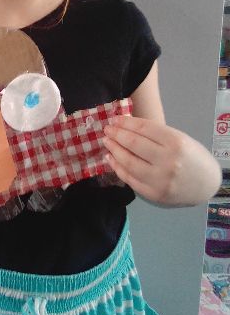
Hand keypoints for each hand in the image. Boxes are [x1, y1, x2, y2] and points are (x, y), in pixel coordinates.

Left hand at [102, 115, 220, 205]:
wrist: (207, 185)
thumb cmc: (192, 157)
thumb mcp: (180, 138)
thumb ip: (155, 134)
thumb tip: (125, 126)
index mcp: (176, 142)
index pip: (143, 128)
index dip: (125, 123)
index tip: (115, 119)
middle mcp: (168, 161)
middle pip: (134, 144)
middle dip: (117, 135)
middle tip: (107, 129)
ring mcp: (160, 180)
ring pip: (128, 163)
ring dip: (114, 150)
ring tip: (107, 142)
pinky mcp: (154, 194)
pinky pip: (130, 179)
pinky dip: (117, 168)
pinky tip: (111, 159)